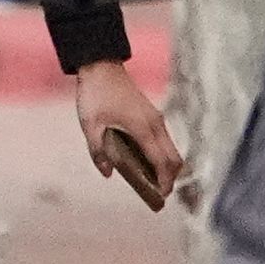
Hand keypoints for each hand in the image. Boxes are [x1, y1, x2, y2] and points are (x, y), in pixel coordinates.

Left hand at [73, 60, 185, 202]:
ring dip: (166, 167)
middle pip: (174, 158)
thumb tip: (108, 173)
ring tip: (152, 183)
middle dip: (170, 178)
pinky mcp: (153, 115)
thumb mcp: (90, 125)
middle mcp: (156, 124)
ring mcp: (156, 119)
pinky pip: (164, 140)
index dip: (164, 181)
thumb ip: (98, 151)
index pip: (162, 161)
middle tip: (158, 195)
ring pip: (171, 149)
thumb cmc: (95, 95)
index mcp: (143, 128)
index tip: (161, 197)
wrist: (101, 67)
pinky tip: (146, 164)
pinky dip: (161, 155)